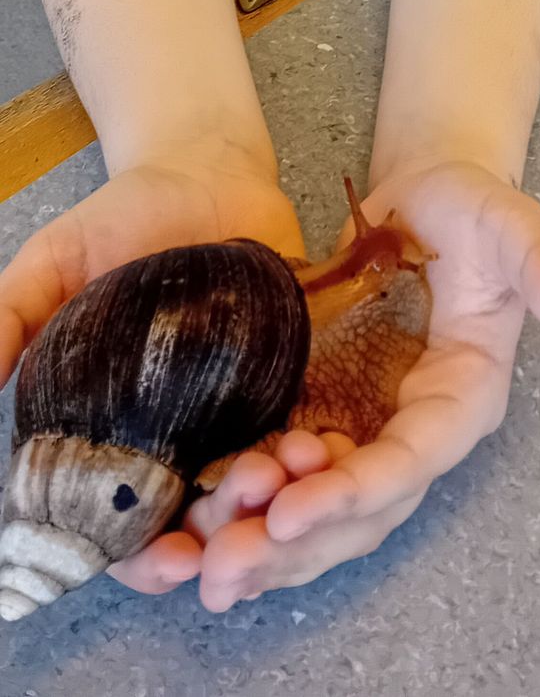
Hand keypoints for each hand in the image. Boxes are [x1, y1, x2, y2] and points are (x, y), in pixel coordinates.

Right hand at [0, 147, 305, 592]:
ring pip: (264, 482)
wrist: (206, 171)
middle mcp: (188, 427)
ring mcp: (246, 404)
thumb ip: (12, 322)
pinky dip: (315, 454)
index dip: (143, 553)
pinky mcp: (296, 372)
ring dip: (270, 501)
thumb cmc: (124, 220)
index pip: (132, 513)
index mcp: (124, 423)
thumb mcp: (54, 263)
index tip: (165, 559)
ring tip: (272, 482)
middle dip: (220, 535)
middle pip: (207, 512)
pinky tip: (317, 453)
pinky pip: (311, 426)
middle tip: (232, 522)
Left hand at [187, 160, 539, 610]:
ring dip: (266, 534)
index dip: (359, 491)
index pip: (414, 460)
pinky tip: (200, 506)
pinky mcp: (328, 406)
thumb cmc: (470, 210)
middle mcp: (416, 426)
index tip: (290, 512)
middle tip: (226, 566)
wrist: (424, 202)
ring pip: (323, 503)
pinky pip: (290, 470)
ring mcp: (369, 421)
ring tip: (202, 551)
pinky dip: (251, 496)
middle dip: (300, 541)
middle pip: (365, 507)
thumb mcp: (510, 223)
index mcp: (463, 396)